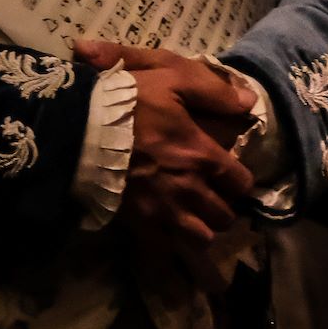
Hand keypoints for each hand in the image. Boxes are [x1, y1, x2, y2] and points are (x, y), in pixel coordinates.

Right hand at [74, 40, 256, 285]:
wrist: (77, 127)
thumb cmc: (128, 101)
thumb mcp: (174, 79)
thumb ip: (215, 92)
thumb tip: (250, 102)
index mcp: (202, 156)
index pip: (241, 184)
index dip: (239, 181)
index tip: (229, 175)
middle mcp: (189, 190)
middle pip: (224, 217)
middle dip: (223, 208)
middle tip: (211, 197)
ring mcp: (163, 211)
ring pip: (200, 239)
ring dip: (200, 229)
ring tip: (191, 216)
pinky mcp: (137, 224)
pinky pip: (164, 248)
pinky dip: (169, 243)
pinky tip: (164, 229)